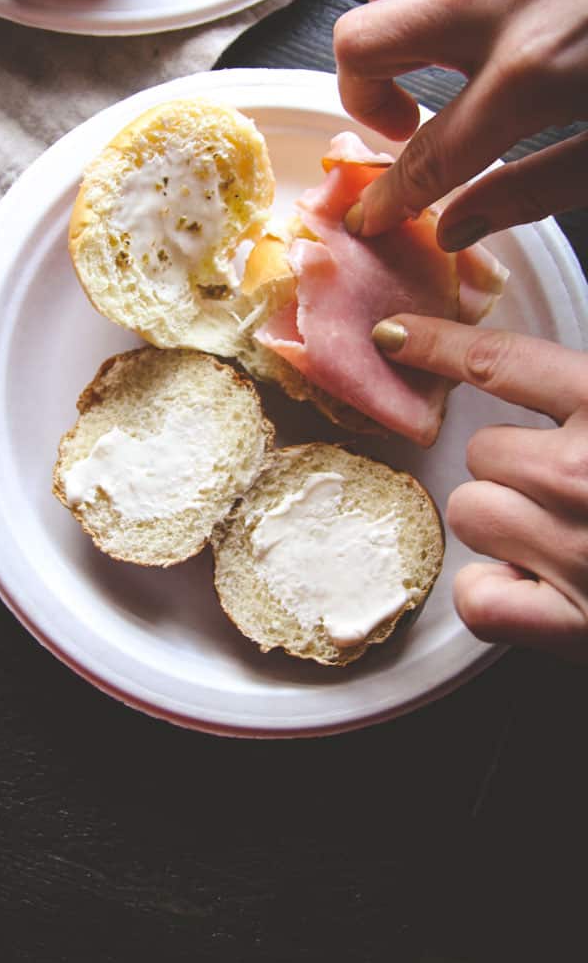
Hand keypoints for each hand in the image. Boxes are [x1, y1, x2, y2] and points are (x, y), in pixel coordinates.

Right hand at [334, 0, 587, 245]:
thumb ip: (527, 193)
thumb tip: (452, 227)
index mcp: (530, 76)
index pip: (426, 154)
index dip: (388, 195)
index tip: (373, 212)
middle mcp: (504, 0)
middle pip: (362, 41)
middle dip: (364, 96)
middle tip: (407, 123)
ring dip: (392, 21)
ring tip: (435, 55)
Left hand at [372, 314, 587, 662]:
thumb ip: (587, 391)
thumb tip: (552, 375)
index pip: (500, 362)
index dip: (437, 344)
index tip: (393, 335)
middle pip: (480, 451)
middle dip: (514, 466)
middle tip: (572, 485)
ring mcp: (578, 553)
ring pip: (472, 514)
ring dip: (507, 523)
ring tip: (570, 535)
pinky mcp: (574, 627)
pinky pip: (478, 598)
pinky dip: (502, 595)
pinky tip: (547, 587)